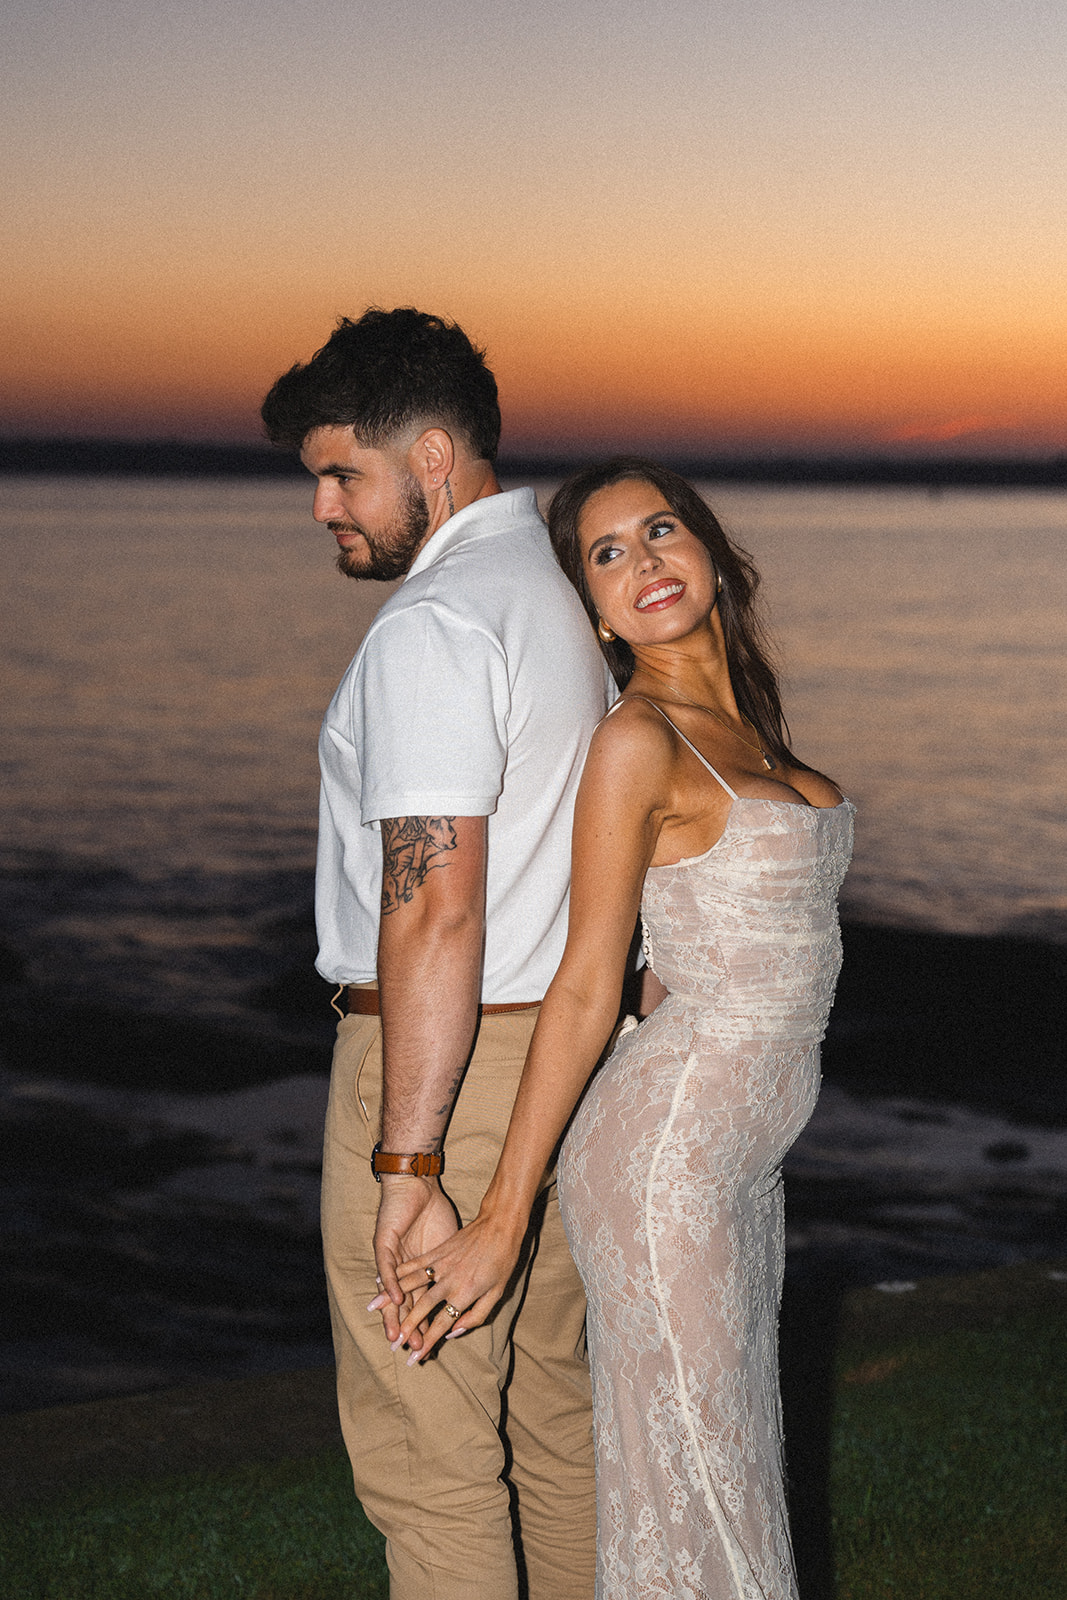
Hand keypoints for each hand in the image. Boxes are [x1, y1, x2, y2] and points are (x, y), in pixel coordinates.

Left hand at [369, 1178, 458, 1347]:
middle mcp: (405, 1274)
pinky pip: (385, 1265)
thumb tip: (454, 1312)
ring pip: (392, 1293)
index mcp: (422, 1276)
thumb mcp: (450, 1248)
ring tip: (395, 1334)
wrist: (415, 1188)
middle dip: (409, 1329)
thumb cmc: (435, 1216)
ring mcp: (391, 1260)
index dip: (426, 1328)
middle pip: (407, 1307)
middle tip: (410, 1354)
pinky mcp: (383, 1245)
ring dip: (393, 1313)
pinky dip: (386, 1280)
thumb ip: (448, 1271)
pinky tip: (387, 1295)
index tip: (429, 1350)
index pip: (425, 1308)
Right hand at [391, 1206, 529, 1364]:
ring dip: (392, 1298)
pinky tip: (383, 1279)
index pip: (442, 1324)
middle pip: (422, 1308)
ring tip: (374, 1311)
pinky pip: (413, 1264)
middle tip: (393, 1346)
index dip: (428, 1343)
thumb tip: (453, 1333)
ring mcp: (441, 1264)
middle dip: (406, 1328)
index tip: (415, 1358)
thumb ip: (475, 1316)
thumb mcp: (497, 1293)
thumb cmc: (502, 1261)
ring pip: (411, 1284)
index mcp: (465, 1293)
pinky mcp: (437, 1251)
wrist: (500, 1225)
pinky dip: (397, 1273)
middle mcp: (449, 1280)